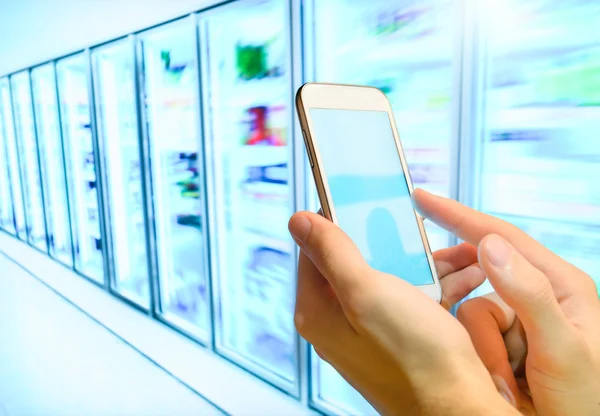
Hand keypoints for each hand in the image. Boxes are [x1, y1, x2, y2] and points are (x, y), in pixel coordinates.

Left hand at [289, 211, 516, 415]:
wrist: (459, 408)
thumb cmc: (413, 358)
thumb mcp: (367, 292)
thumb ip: (332, 252)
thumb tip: (298, 220)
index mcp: (317, 310)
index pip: (315, 250)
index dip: (336, 221)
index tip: (361, 199)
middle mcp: (338, 321)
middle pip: (357, 261)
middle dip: (392, 240)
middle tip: (415, 223)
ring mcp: (370, 330)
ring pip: (391, 278)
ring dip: (426, 261)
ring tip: (461, 250)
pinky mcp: (399, 338)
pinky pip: (413, 299)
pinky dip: (440, 284)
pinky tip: (469, 274)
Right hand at [413, 189, 599, 415]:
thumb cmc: (586, 401)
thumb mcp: (562, 350)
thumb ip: (528, 295)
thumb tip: (487, 244)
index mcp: (558, 283)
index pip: (500, 236)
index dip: (457, 215)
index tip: (421, 199)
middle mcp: (535, 292)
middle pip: (479, 285)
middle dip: (485, 330)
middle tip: (499, 360)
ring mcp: (517, 317)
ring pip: (470, 314)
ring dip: (486, 353)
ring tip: (512, 384)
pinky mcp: (503, 337)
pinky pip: (470, 334)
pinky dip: (481, 359)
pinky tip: (504, 382)